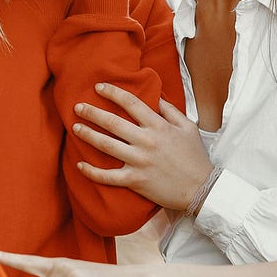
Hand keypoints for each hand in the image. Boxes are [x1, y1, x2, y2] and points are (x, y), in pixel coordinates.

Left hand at [73, 82, 212, 209]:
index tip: (98, 88)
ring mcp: (139, 161)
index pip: (131, 103)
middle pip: (113, 123)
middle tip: (77, 107)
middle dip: (92, 113)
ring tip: (76, 128)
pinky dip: (92, 172)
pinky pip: (108, 176)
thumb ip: (170, 111)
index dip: (112, 93)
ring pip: (106, 146)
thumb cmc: (195, 157)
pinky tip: (80, 165)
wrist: (201, 188)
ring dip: (88, 135)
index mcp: (158, 126)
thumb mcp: (188, 128)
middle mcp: (146, 141)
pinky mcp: (135, 181)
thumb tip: (155, 97)